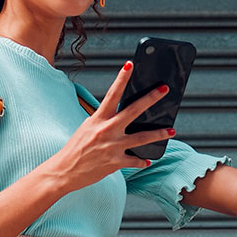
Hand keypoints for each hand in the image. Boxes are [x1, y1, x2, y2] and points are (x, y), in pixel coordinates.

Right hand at [42, 61, 171, 191]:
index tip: (130, 65)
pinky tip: (147, 161)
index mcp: (98, 119)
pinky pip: (134, 161)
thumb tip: (121, 117)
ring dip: (159, 134)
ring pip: (142, 138)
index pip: (112, 94)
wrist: (64, 171)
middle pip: (134, 111)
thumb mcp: (87, 128)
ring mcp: (113, 147)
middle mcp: (107, 130)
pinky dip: (141, 161)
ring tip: (172, 131)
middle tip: (164, 90)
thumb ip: (104, 121)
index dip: (122, 78)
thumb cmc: (75, 149)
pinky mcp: (116, 162)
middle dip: (151, 99)